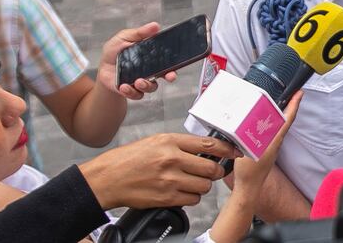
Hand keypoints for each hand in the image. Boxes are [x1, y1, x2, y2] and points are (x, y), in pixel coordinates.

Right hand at [79, 133, 241, 209]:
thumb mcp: (156, 141)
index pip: (209, 144)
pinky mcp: (166, 198)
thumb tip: (207, 148)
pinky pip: (193, 200)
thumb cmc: (130, 159)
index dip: (226, 150)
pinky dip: (192, 197)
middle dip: (215, 171)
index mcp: (170, 141)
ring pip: (204, 186)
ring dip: (203, 186)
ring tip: (193, 182)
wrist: (108, 178)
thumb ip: (181, 144)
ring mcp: (170, 180)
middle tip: (211, 171)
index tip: (234, 152)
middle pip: (211, 168)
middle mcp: (172, 159)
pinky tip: (183, 191)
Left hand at [96, 22, 177, 98]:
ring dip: (147, 85)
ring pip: (151, 87)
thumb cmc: (115, 51)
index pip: (167, 61)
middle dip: (169, 76)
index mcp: (151, 57)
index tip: (174, 68)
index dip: (173, 65)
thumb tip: (155, 25)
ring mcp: (141, 82)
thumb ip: (140, 33)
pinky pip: (136, 95)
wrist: (102, 67)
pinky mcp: (131, 91)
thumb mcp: (125, 37)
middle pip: (165, 75)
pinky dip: (131, 92)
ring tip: (138, 81)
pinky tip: (124, 86)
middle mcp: (150, 71)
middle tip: (168, 76)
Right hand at [231, 91, 302, 194]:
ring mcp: (272, 147)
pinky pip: (271, 132)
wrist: (248, 189)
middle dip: (288, 105)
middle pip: (285, 120)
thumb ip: (250, 135)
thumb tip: (251, 122)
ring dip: (279, 113)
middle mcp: (276, 142)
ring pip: (278, 126)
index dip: (294, 105)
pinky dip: (270, 123)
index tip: (299, 93)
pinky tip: (263, 121)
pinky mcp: (267, 150)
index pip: (287, 119)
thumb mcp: (248, 149)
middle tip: (289, 93)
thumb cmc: (248, 172)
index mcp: (274, 140)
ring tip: (276, 102)